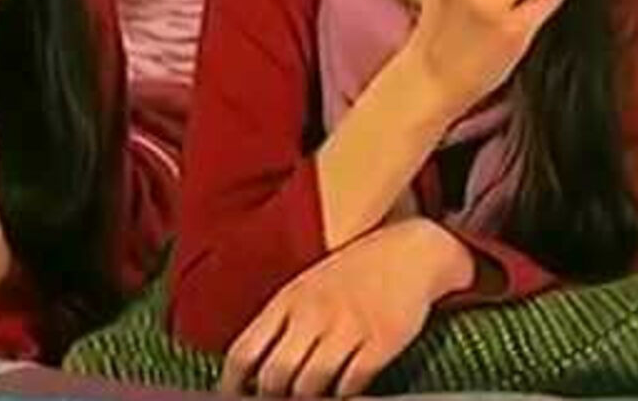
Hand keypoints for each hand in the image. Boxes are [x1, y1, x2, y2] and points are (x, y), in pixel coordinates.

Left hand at [219, 218, 472, 397]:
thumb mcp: (305, 285)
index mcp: (288, 299)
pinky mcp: (381, 341)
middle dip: (270, 397)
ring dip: (307, 399)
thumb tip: (252, 367)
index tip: (228, 396)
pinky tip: (342, 391)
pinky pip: (352, 384)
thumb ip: (280, 321)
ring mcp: (347, 327)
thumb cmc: (354, 271)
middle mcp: (313, 313)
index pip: (245, 350)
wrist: (409, 251)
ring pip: (310, 385)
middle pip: (275, 374)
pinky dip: (343, 395)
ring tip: (309, 398)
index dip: (231, 382)